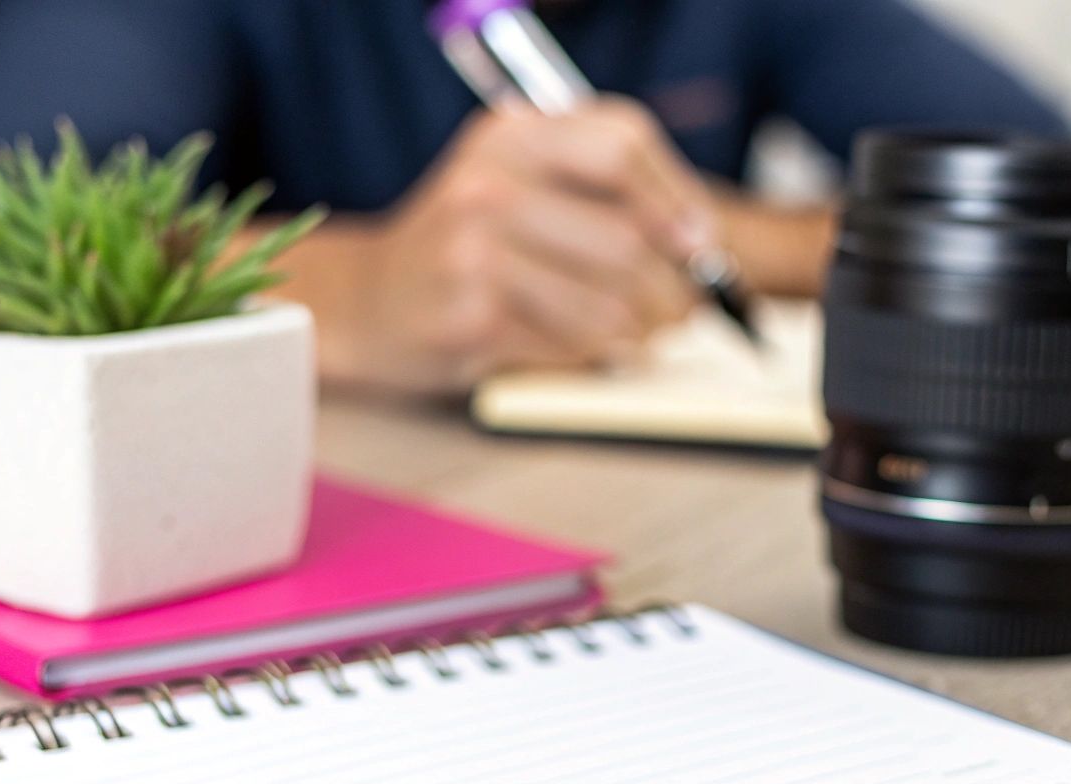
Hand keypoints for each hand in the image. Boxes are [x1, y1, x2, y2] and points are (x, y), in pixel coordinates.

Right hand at [331, 98, 714, 393]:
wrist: (368, 302)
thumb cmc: (466, 249)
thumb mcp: (518, 185)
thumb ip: (599, 193)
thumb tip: (702, 240)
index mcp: (510, 136)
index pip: (622, 145)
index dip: (677, 199)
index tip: (700, 243)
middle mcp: (487, 183)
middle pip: (627, 239)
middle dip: (671, 289)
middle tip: (680, 313)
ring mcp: (473, 252)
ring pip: (608, 304)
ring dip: (641, 334)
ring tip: (640, 340)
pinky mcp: (470, 318)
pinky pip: (572, 347)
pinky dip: (595, 359)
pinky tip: (588, 354)